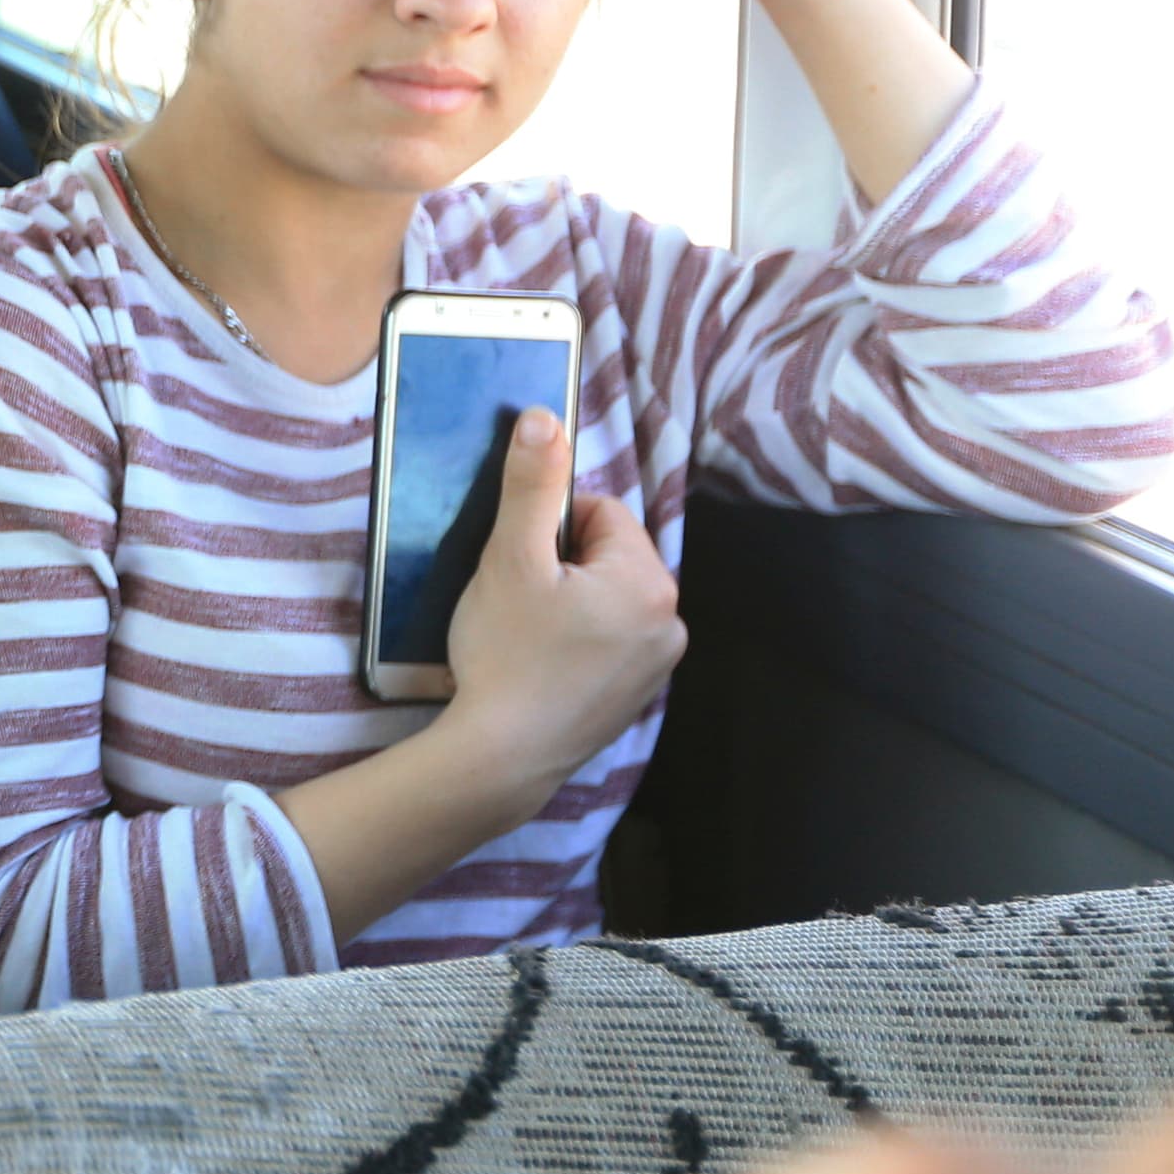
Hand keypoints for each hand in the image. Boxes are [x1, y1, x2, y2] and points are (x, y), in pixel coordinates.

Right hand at [430, 408, 686, 815]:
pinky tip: (540, 667)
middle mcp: (671, 623)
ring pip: (604, 601)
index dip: (547, 530)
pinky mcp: (636, 698)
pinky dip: (575, 645)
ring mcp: (658, 667)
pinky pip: (607, 644)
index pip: (600, 515)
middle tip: (516, 602)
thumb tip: (546, 418)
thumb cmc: (506, 653)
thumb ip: (532, 485)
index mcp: (649, 581)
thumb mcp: (509, 557)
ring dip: (567, 605)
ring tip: (525, 637)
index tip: (517, 565)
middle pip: (605, 558)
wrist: (503, 755)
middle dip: (559, 567)